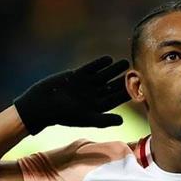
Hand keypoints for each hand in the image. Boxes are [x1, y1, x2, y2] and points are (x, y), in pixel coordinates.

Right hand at [14, 56, 129, 134]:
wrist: (43, 103)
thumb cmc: (64, 114)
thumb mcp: (86, 117)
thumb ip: (104, 119)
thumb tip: (122, 121)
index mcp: (96, 107)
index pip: (115, 99)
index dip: (125, 93)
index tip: (137, 87)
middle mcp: (92, 96)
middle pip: (111, 86)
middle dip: (122, 79)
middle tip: (135, 71)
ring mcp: (85, 85)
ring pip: (103, 76)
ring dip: (113, 69)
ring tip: (124, 62)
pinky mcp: (76, 75)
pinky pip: (90, 68)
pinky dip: (99, 64)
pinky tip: (108, 59)